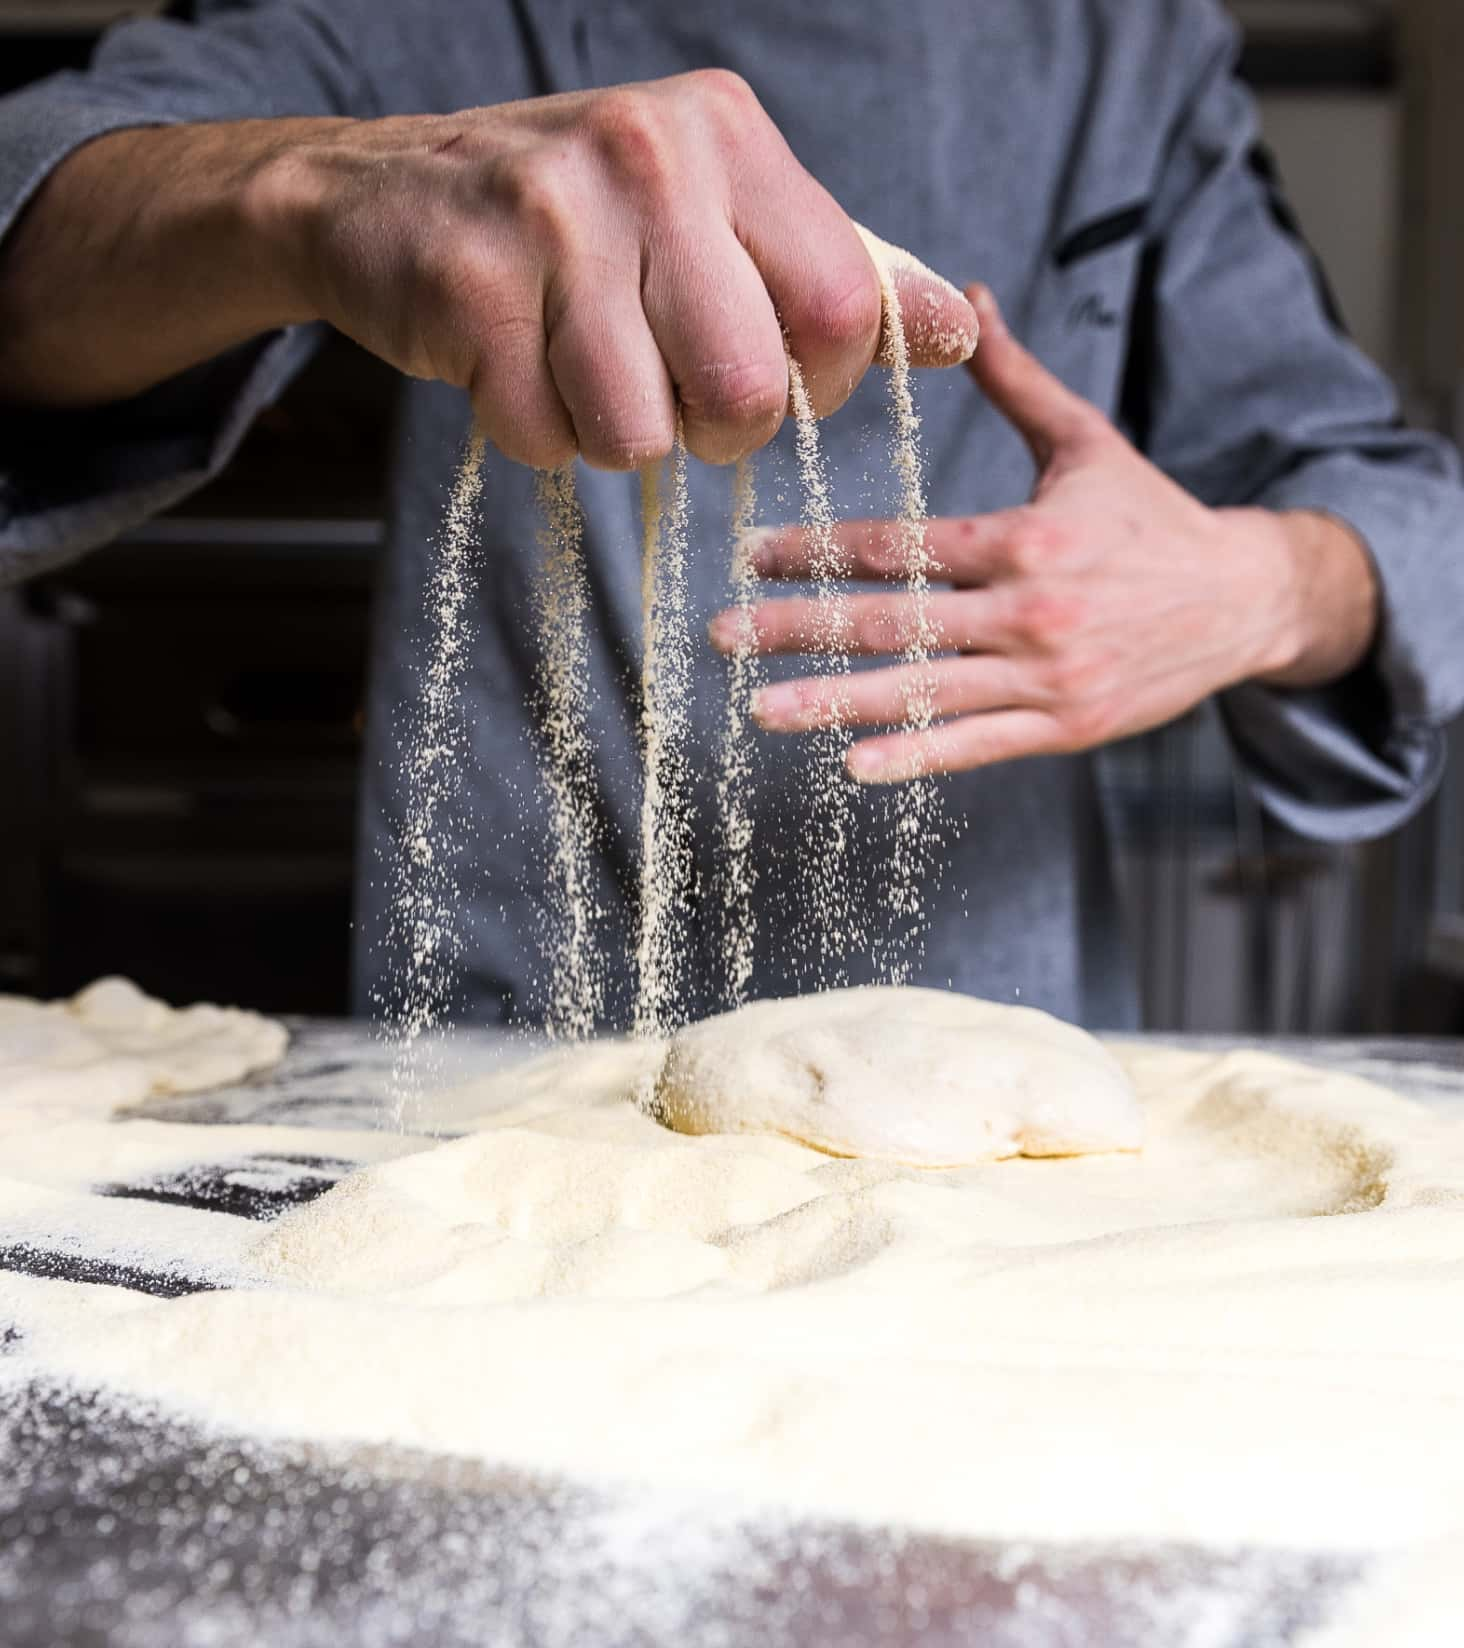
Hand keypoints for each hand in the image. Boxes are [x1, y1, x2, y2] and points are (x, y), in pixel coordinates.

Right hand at [259, 73, 975, 468]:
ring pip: (643, 431)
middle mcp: (649, 155)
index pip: (839, 305)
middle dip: (721, 433)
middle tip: (680, 401)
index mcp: (729, 135)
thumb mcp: (716, 215)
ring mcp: (552, 218)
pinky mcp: (470, 290)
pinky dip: (540, 437)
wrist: (380, 194)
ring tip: (589, 378)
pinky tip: (519, 371)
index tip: (777, 378)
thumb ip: (832, 273)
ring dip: (623, 440)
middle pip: (748, 388)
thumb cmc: (579, 224)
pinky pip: (547, 438)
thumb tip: (957, 336)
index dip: (822, 383)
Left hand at [710, 283, 1379, 782]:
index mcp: (1025, 540)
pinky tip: (854, 764)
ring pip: (925, 694)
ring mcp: (1046, 678)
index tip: (755, 555)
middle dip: (801, 629)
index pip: (902, 547)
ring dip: (836, 704)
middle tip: (725, 634)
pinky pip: (977, 746)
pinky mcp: (1065, 727)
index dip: (822, 552)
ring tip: (763, 711)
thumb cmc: (1151, 517)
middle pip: (895, 622)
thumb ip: (1016, 380)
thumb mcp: (1086, 442)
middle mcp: (1030, 613)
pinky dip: (917, 756)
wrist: (1243, 600)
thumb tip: (967, 293)